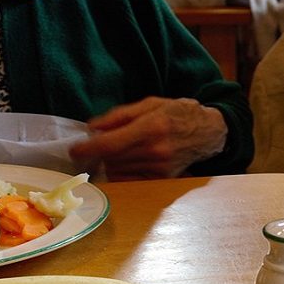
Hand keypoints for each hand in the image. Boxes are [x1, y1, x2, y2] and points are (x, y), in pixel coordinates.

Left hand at [69, 97, 227, 179]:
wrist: (208, 132)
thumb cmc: (178, 112)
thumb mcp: (150, 103)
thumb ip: (119, 116)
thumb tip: (93, 128)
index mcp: (151, 127)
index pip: (110, 144)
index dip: (88, 149)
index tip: (74, 150)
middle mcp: (155, 151)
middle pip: (111, 158)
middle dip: (100, 151)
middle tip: (101, 142)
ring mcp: (160, 168)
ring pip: (119, 170)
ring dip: (111, 161)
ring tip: (121, 149)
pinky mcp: (162, 179)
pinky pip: (130, 180)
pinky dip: (122, 171)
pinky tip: (129, 161)